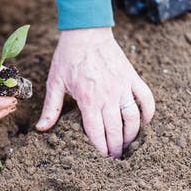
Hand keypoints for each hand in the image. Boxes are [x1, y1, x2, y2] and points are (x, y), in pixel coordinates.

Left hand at [36, 27, 154, 157]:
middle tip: (115, 158)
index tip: (101, 159)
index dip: (100, 148)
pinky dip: (148, 112)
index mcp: (88, 100)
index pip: (96, 132)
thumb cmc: (67, 58)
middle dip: (116, 148)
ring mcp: (123, 87)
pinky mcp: (132, 77)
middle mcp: (108, 96)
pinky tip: (144, 123)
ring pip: (133, 118)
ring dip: (132, 135)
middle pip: (116, 130)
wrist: (86, 32)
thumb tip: (41, 129)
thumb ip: (51, 108)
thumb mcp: (54, 83)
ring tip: (128, 146)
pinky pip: (146, 98)